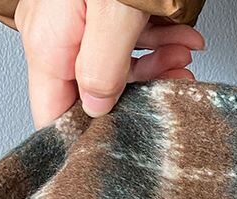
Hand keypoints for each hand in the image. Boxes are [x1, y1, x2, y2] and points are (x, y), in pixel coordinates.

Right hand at [14, 0, 204, 127]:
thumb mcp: (115, 10)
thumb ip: (104, 66)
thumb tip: (98, 109)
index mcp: (49, 43)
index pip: (52, 115)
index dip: (84, 139)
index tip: (120, 148)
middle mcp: (55, 34)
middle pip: (90, 93)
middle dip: (137, 98)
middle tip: (176, 88)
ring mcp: (74, 18)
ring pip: (113, 65)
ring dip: (156, 67)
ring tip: (187, 57)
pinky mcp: (95, 6)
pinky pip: (120, 38)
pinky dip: (155, 41)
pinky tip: (182, 38)